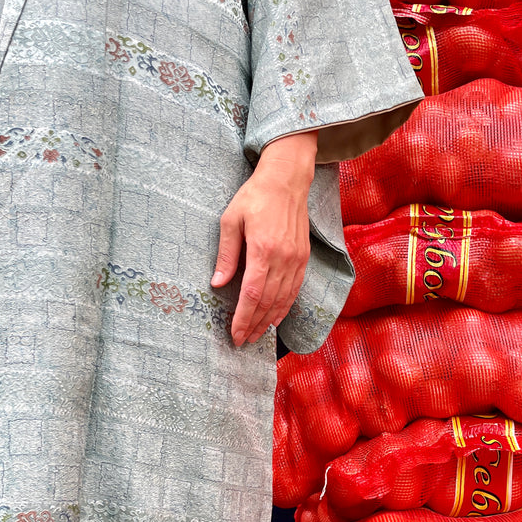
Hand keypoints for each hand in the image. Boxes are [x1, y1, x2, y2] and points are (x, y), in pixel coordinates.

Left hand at [211, 132, 317, 346]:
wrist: (287, 180)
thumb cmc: (255, 196)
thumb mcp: (231, 220)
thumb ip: (226, 254)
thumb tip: (218, 283)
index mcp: (263, 250)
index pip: (252, 295)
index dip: (243, 318)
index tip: (235, 334)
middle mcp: (283, 259)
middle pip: (268, 303)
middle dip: (254, 325)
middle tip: (242, 341)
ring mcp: (296, 260)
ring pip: (283, 300)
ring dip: (269, 321)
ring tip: (257, 335)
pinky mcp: (303, 258)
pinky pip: (294, 290)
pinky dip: (285, 307)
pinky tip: (276, 318)